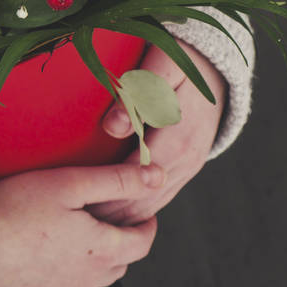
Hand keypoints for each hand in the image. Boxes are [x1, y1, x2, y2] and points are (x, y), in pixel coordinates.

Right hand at [0, 162, 163, 286]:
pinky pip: (70, 285)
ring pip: (96, 275)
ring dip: (99, 255)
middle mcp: (89, 280)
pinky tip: (54, 247)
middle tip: (112, 213)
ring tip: (84, 228)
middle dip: (123, 238)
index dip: (148, 224)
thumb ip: (117, 179)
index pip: (143, 243)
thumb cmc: (16, 210)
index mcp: (102, 251)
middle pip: (121, 261)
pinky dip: (73, 268)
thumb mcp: (69, 183)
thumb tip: (157, 175)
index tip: (144, 210)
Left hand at [89, 41, 226, 225]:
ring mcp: (190, 166)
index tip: (74, 200)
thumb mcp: (162, 64)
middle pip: (143, 198)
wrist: (216, 67)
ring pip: (153, 204)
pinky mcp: (187, 168)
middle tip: (70, 223)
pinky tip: (112, 219)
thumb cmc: (182, 59)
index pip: (134, 174)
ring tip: (84, 227)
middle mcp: (187, 159)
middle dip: (109, 212)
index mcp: (178, 137)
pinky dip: (137, 211)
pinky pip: (161, 197)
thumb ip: (137, 92)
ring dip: (121, 218)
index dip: (105, 188)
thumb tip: (112, 128)